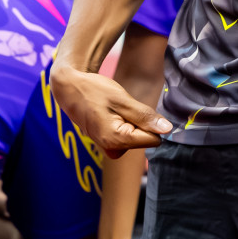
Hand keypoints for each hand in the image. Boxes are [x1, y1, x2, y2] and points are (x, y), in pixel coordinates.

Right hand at [49, 61, 171, 158]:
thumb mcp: (122, 99)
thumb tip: (167, 130)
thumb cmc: (94, 91)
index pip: (153, 139)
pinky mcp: (106, 144)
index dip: (151, 123)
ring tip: (114, 110)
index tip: (138, 109)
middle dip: (139, 123)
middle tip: (122, 108)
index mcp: (116, 140)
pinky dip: (123, 125)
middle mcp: (112, 149)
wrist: (69, 89)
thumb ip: (145, 116)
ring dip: (130, 123)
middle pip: (144, 140)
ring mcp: (108, 148)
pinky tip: (110, 114)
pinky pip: (125, 137)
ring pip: (135, 138)